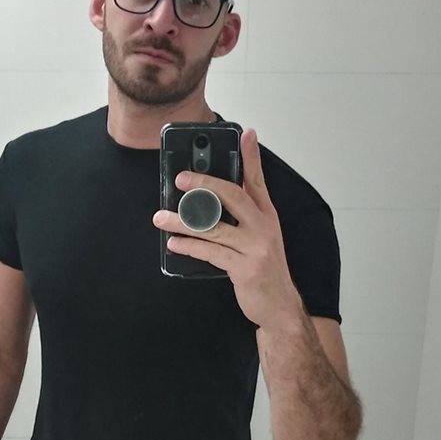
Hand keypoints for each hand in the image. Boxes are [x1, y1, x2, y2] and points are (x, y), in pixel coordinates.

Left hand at [152, 127, 301, 329]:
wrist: (279, 306)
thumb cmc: (263, 268)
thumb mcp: (259, 237)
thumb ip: (242, 217)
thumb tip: (211, 199)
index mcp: (266, 215)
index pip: (257, 180)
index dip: (251, 156)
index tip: (246, 133)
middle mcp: (263, 226)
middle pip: (232, 195)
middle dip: (204, 183)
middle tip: (181, 178)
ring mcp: (255, 247)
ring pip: (213, 227)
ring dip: (183, 221)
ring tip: (161, 218)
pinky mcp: (244, 267)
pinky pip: (210, 252)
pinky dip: (189, 247)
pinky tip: (174, 244)